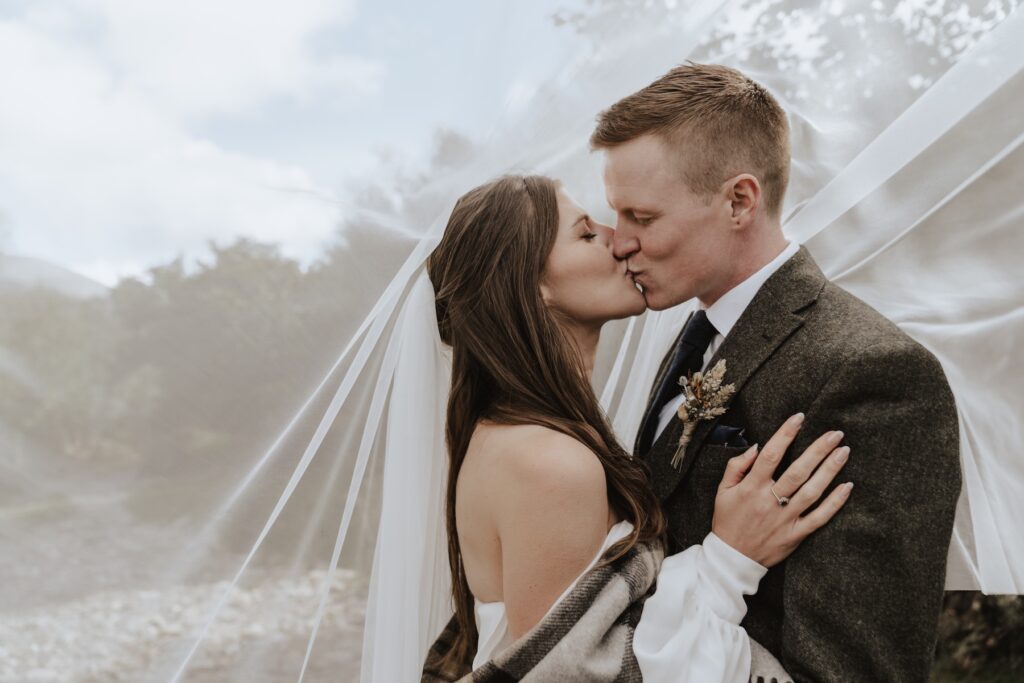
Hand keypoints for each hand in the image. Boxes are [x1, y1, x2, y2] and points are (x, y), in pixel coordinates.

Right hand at [711, 413, 852, 566]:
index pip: (770, 455)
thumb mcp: (722, 491)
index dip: (785, 434)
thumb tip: (755, 446)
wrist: (732, 558)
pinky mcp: (796, 534)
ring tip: (844, 452)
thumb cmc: (728, 521)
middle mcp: (769, 501)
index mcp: (751, 488)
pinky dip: (834, 502)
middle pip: (797, 471)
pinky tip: (847, 486)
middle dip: (818, 450)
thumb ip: (737, 466)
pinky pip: (819, 517)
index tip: (799, 418)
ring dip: (830, 470)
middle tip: (835, 434)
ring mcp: (785, 519)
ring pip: (811, 491)